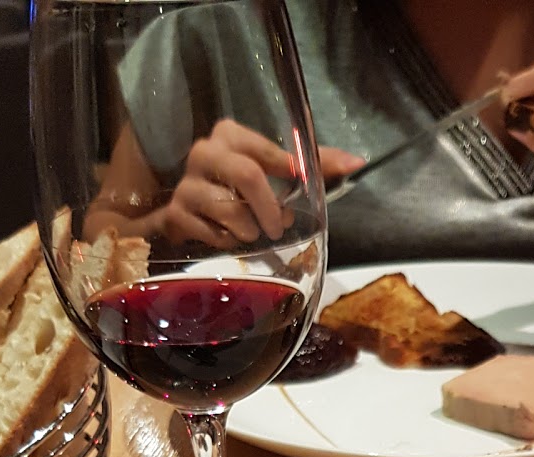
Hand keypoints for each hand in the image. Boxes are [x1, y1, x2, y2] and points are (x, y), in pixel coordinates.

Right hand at [160, 119, 361, 246]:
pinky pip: (213, 235)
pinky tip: (227, 239)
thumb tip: (357, 162)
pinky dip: (228, 243)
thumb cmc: (237, 192)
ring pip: (230, 209)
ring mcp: (187, 185)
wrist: (184, 217)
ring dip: (250, 229)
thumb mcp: (272, 174)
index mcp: (229, 135)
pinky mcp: (176, 216)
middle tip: (279, 227)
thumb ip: (314, 166)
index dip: (289, 170)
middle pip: (248, 175)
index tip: (301, 189)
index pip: (267, 150)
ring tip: (252, 233)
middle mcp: (205, 153)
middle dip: (270, 208)